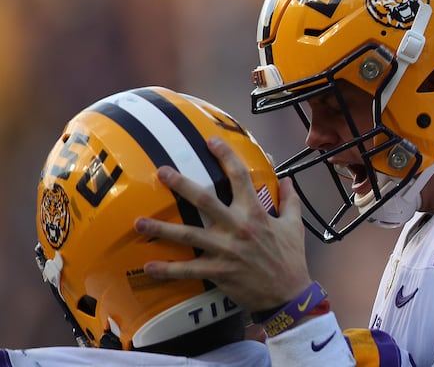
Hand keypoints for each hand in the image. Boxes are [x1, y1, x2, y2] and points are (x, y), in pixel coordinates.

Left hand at [134, 136, 311, 310]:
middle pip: (205, 200)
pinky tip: (149, 267)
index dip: (226, 156)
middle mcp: (238, 227)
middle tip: (162, 172)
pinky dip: (168, 270)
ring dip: (162, 228)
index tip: (211, 141)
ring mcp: (226, 251)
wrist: (289, 293)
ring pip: (189, 235)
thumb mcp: (294, 226)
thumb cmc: (291, 258)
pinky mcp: (219, 272)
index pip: (240, 177)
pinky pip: (189, 270)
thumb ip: (290, 201)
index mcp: (256, 213)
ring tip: (138, 222)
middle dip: (182, 185)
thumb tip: (287, 180)